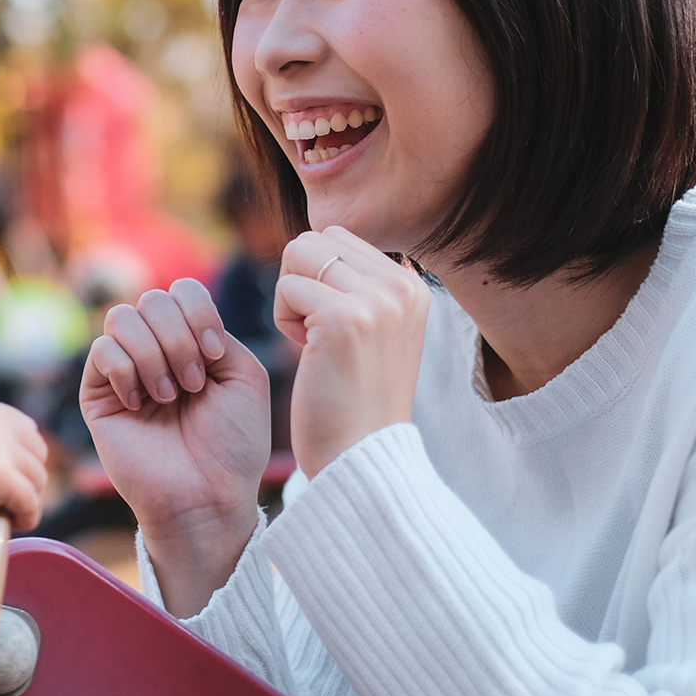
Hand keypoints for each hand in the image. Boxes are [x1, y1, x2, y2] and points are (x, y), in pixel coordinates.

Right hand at [0, 390, 47, 531]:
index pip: (19, 424)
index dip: (22, 451)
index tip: (14, 471)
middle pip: (35, 448)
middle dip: (30, 472)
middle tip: (18, 495)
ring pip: (35, 475)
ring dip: (29, 495)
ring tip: (15, 512)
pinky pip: (28, 500)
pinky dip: (28, 515)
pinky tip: (17, 523)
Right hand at [81, 279, 272, 615]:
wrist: (207, 496)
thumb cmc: (233, 444)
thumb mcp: (244, 375)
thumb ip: (214, 329)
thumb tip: (172, 312)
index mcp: (192, 342)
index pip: (182, 291)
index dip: (199, 313)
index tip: (216, 356)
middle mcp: (156, 350)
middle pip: (153, 299)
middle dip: (179, 339)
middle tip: (194, 386)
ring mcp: (124, 370)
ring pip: (123, 317)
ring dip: (154, 355)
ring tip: (170, 396)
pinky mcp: (97, 394)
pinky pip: (101, 350)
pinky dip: (127, 371)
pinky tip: (141, 404)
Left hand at [274, 227, 428, 478]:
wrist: (362, 458)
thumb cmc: (354, 398)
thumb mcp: (375, 331)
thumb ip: (358, 284)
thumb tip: (319, 239)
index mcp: (412, 285)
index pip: (338, 237)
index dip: (317, 278)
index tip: (332, 326)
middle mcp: (402, 286)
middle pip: (315, 239)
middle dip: (300, 281)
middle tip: (315, 333)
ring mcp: (377, 301)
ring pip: (298, 254)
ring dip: (290, 297)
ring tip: (313, 341)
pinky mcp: (345, 319)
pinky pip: (287, 287)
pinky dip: (283, 320)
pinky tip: (308, 355)